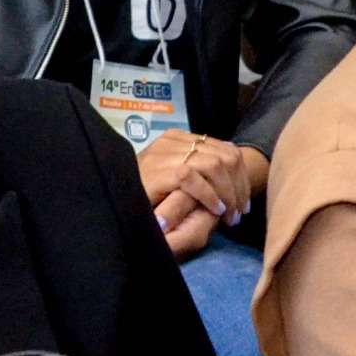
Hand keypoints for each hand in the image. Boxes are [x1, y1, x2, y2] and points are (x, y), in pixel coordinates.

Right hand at [139, 133, 266, 262]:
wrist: (111, 199)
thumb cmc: (143, 194)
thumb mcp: (173, 178)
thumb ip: (197, 170)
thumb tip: (231, 168)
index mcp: (179, 139)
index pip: (225, 149)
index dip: (241, 178)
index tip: (243, 203)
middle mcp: (172, 141)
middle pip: (225, 157)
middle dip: (238, 188)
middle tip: (239, 214)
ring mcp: (164, 154)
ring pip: (214, 165)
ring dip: (227, 194)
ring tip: (228, 216)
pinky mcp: (158, 171)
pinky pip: (193, 178)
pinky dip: (209, 195)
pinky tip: (215, 210)